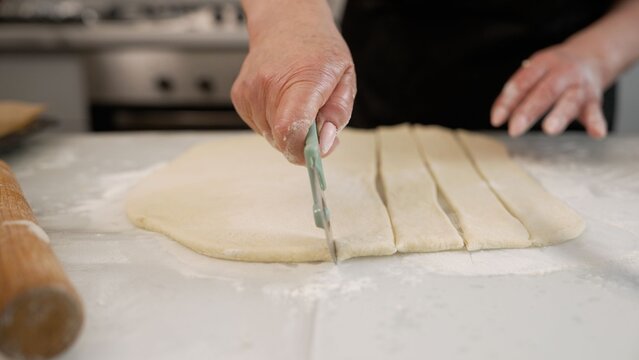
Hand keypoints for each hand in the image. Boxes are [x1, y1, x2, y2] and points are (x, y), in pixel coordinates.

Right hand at [231, 4, 355, 163]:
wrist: (286, 24)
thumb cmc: (317, 50)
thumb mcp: (345, 78)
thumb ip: (337, 115)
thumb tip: (324, 144)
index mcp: (302, 81)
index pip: (292, 129)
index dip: (303, 151)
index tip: (316, 152)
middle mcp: (270, 85)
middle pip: (282, 140)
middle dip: (302, 141)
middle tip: (315, 119)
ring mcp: (251, 91)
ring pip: (271, 137)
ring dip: (288, 131)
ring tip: (296, 103)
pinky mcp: (240, 97)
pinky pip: (260, 127)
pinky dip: (273, 123)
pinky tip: (281, 101)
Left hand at [491, 43, 608, 137]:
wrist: (592, 55)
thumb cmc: (554, 70)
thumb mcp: (534, 72)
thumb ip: (517, 93)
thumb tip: (497, 118)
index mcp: (543, 64)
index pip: (522, 83)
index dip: (508, 101)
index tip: (496, 120)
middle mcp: (563, 73)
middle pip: (544, 92)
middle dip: (528, 111)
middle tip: (514, 129)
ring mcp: (580, 86)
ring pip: (570, 101)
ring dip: (559, 115)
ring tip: (550, 129)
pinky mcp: (594, 99)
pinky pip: (595, 111)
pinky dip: (597, 123)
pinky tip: (597, 133)